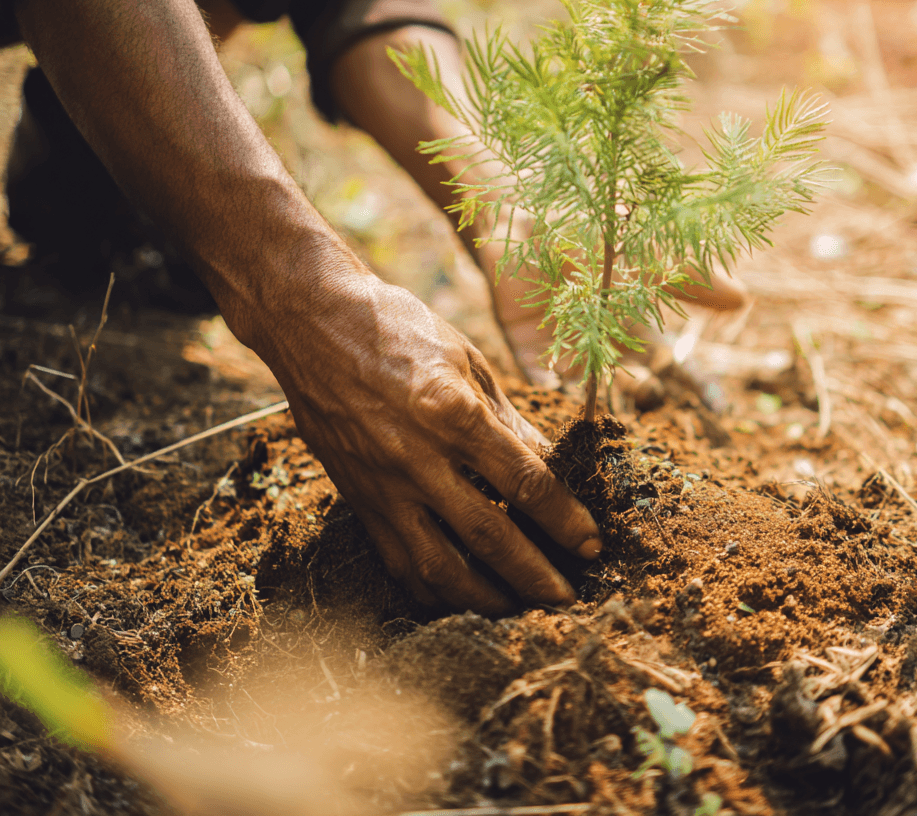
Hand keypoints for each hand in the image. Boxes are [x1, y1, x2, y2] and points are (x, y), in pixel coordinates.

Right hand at [253, 262, 601, 614]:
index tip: (591, 544)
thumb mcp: (467, 361)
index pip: (525, 482)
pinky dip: (432, 588)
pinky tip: (458, 595)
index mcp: (453, 413)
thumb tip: (548, 465)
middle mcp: (418, 457)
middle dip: (536, 575)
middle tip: (567, 599)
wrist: (311, 323)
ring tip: (518, 607)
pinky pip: (397, 560)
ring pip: (439, 565)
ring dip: (485, 597)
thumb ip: (507, 420)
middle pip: (489, 536)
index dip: (565, 520)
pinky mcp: (357, 498)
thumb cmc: (398, 328)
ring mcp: (383, 484)